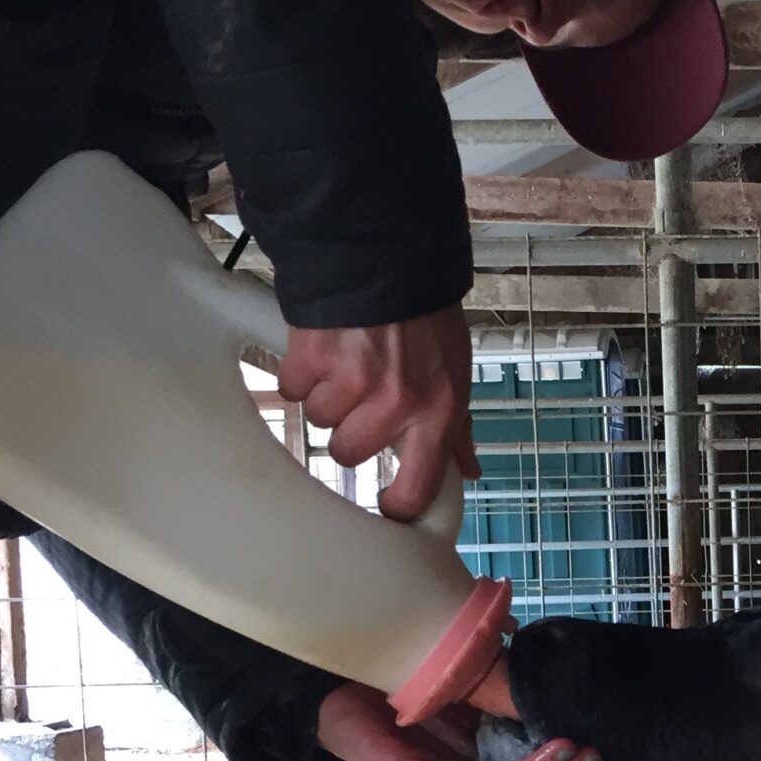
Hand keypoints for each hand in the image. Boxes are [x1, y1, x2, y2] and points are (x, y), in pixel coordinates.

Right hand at [280, 306, 475, 520]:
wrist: (390, 255)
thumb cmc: (427, 317)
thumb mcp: (456, 370)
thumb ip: (458, 427)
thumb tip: (467, 472)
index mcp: (437, 412)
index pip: (414, 490)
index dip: (396, 505)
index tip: (386, 502)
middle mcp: (395, 403)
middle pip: (348, 454)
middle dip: (350, 429)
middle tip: (361, 396)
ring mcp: (350, 381)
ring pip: (319, 421)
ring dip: (326, 398)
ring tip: (345, 364)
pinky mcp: (312, 357)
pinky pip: (293, 389)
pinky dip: (301, 373)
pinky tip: (322, 350)